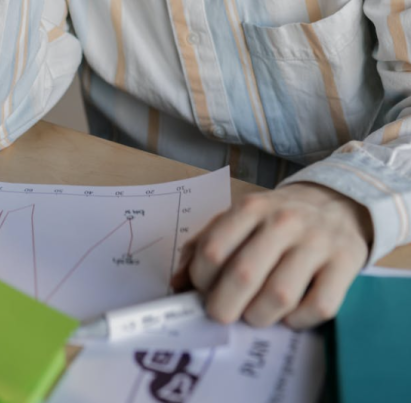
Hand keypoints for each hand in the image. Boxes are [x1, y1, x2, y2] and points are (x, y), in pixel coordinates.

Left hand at [171, 182, 372, 328]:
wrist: (336, 203)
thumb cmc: (277, 219)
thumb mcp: (239, 218)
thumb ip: (205, 244)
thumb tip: (177, 283)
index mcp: (251, 208)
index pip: (214, 249)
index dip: (201, 279)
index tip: (202, 290)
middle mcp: (284, 221)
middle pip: (244, 275)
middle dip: (224, 306)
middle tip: (222, 315)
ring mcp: (317, 242)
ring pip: (280, 295)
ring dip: (260, 316)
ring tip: (254, 315)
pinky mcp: (345, 263)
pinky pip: (319, 306)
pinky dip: (298, 321)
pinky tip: (289, 315)